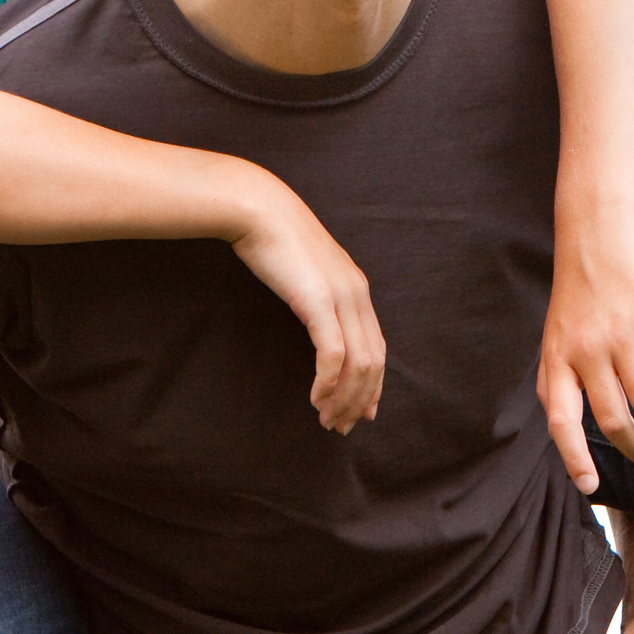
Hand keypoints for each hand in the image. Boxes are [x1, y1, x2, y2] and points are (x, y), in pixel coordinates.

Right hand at [227, 178, 385, 433]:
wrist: (257, 208)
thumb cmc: (270, 237)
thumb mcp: (301, 269)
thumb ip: (313, 291)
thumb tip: (311, 312)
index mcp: (356, 288)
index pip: (376, 347)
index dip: (373, 385)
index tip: (362, 411)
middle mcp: (357, 294)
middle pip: (374, 362)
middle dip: (360, 400)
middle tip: (341, 426)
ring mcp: (341, 297)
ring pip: (358, 364)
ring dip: (344, 398)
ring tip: (327, 419)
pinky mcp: (319, 301)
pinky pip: (334, 353)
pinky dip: (328, 381)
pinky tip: (315, 397)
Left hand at [539, 212, 633, 493]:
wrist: (595, 235)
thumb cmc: (576, 294)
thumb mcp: (553, 337)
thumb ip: (558, 379)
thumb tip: (566, 429)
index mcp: (556, 360)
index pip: (561, 422)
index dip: (574, 459)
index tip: (590, 488)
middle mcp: (585, 351)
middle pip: (614, 420)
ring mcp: (620, 335)